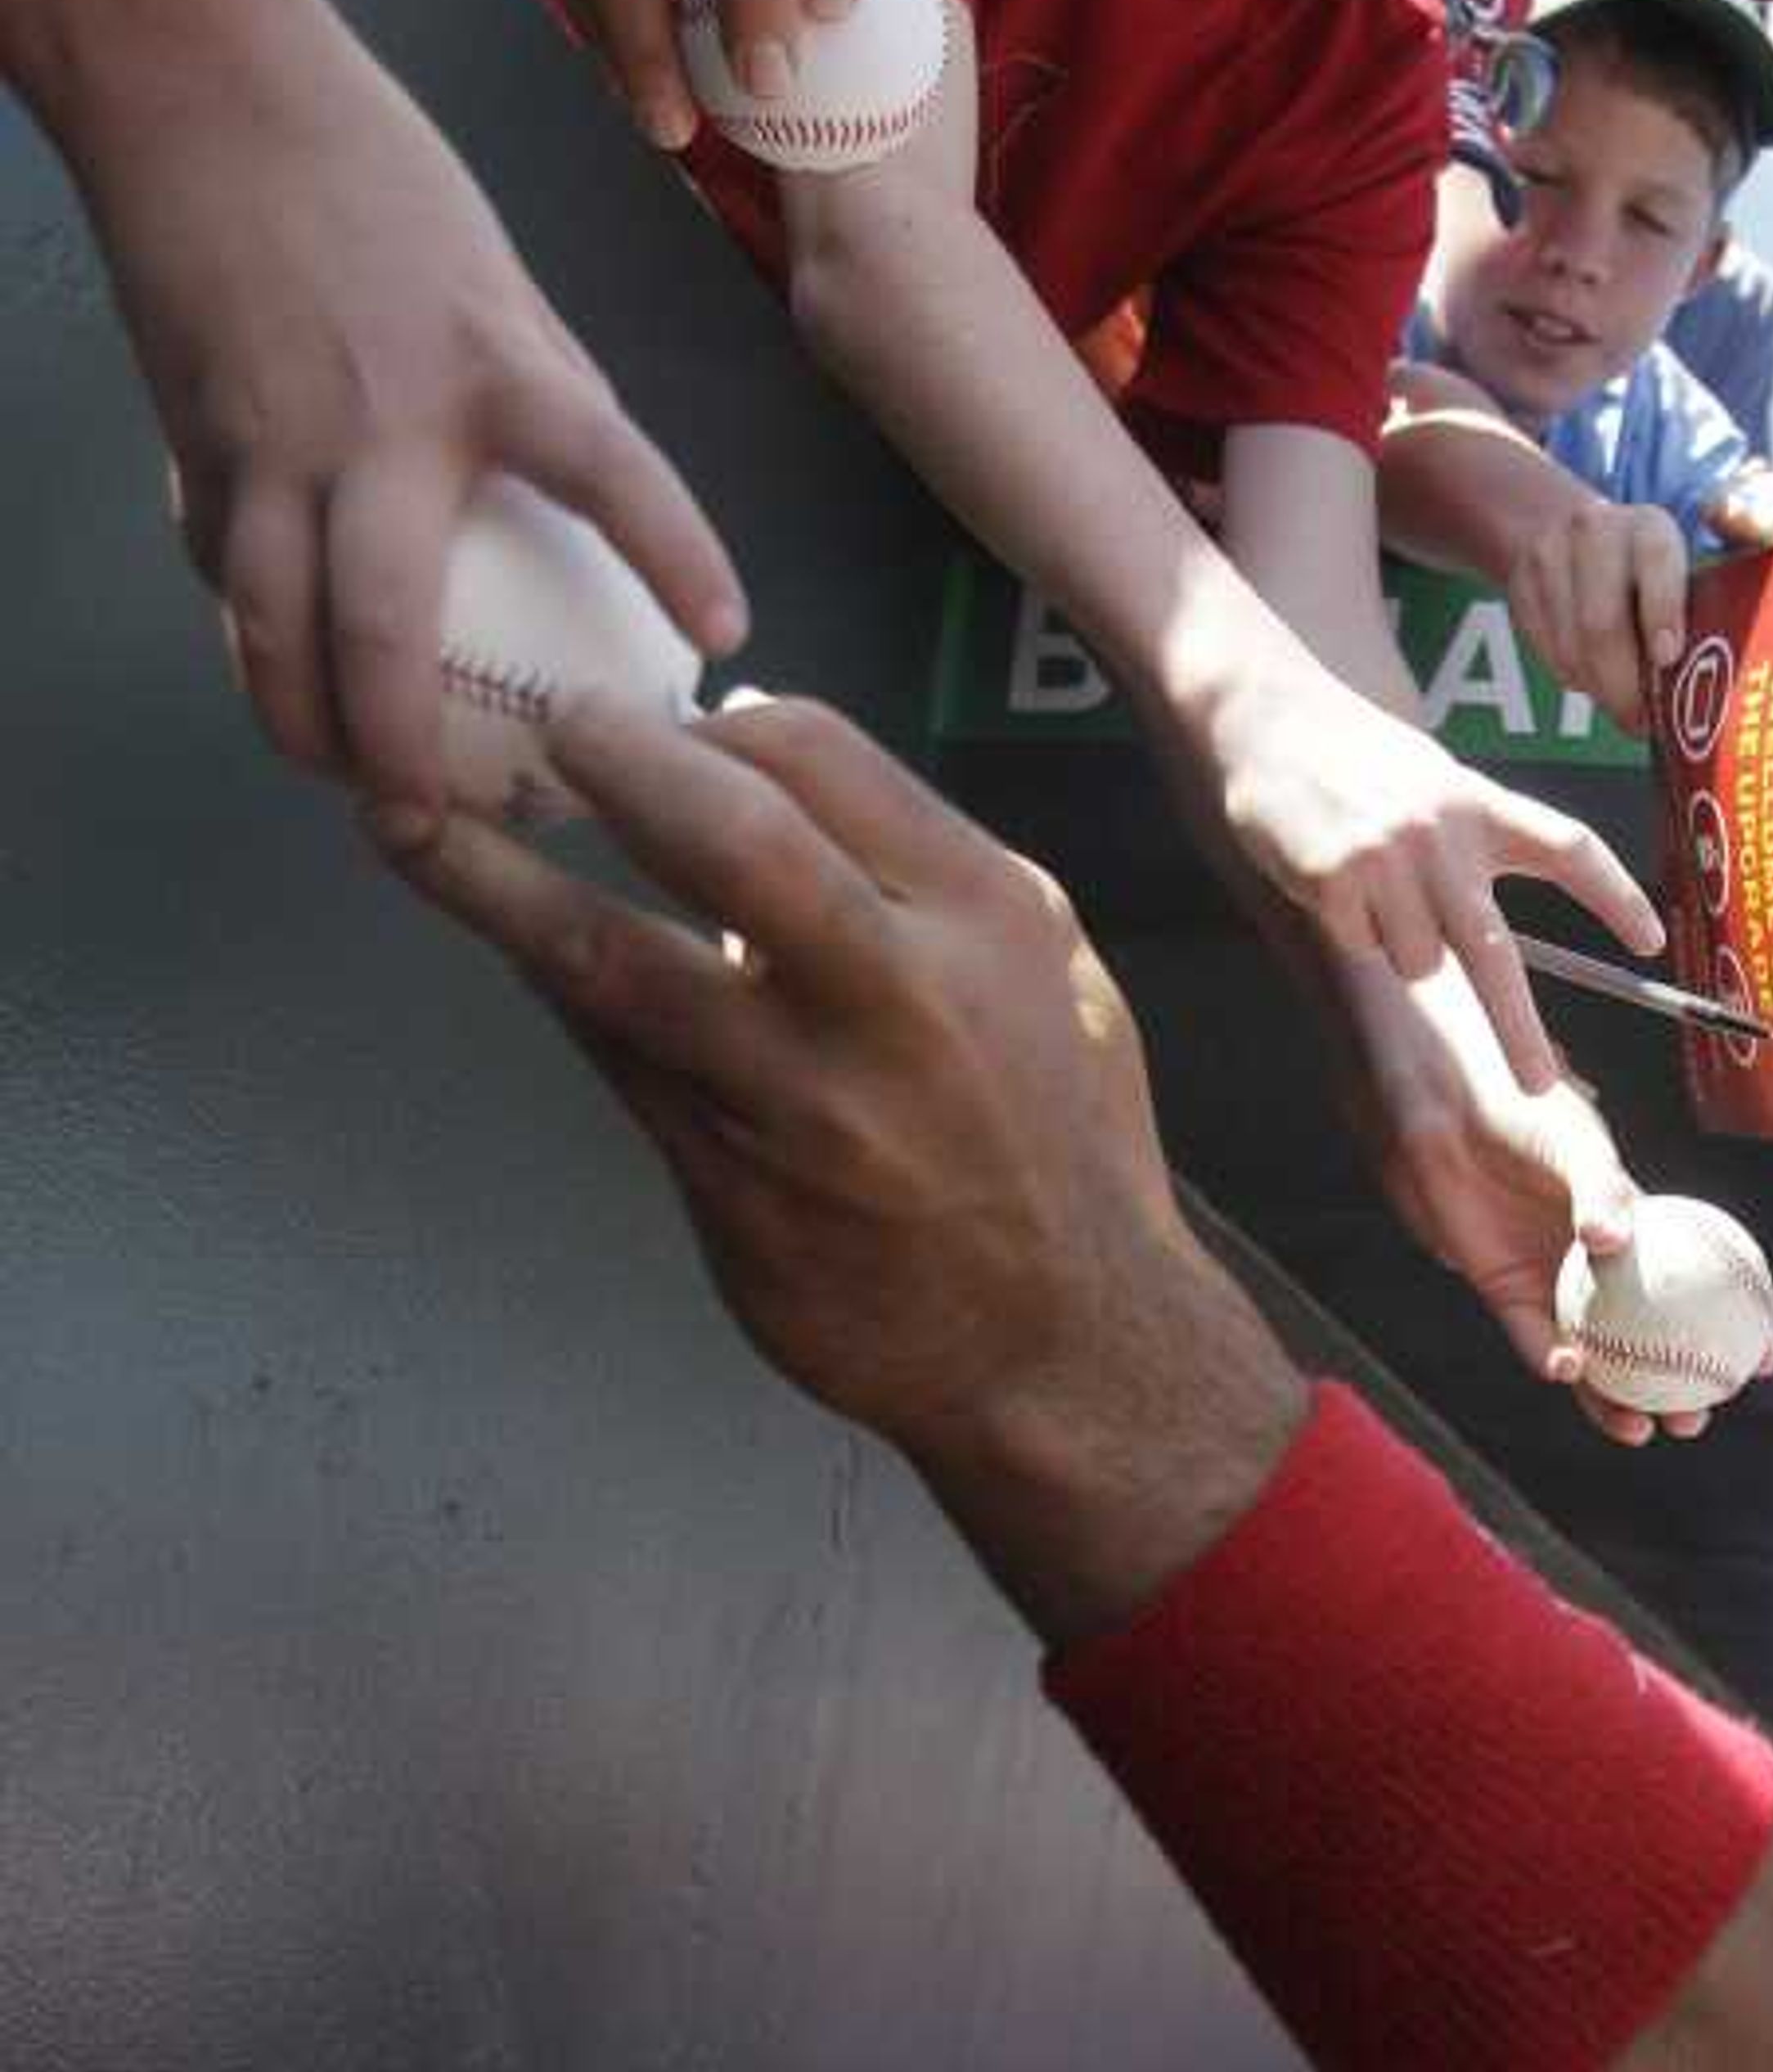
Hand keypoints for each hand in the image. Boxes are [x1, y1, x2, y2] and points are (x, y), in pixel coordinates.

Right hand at [76, 0, 743, 833]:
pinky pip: (226, 569)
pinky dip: (255, 630)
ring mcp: (275, 440)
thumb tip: (600, 517)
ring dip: (304, 723)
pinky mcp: (197, 444)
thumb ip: (547, 401)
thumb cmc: (374, 180)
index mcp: (492, 365)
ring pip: (273, 626)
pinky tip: (283, 666)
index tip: (725, 638)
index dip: (670, 553)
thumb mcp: (499, 285)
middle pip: (383, 624)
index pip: (606, 469)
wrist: (204, 89)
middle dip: (401, 748)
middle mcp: (381, 421)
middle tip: (435, 830)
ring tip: (351, 790)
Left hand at [410, 697, 1304, 1625]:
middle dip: (606, 759)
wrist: (1067, 1348)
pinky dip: (551, 988)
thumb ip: (915, 871)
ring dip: (491, 881)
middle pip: (723, 829)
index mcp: (982, 915)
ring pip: (614, 959)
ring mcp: (804, 1100)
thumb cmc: (1056, 1144)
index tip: (652, 726)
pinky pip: (612, 1062)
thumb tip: (756, 768)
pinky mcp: (735, 1186)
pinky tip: (506, 945)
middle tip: (538, 732)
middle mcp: (896, 995)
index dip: (707, 722)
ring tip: (407, 822)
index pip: (814, 753)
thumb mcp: (1043, 972)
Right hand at [1209, 661, 1665, 1098]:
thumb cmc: (1358, 756)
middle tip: (1537, 1085)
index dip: (1614, 896)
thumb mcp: (1433, 782)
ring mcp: (1388, 857)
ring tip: (1370, 881)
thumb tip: (1484, 948)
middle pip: (1492, 951)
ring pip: (1416, 961)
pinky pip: (1359, 943)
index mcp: (1480, 803)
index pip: (1567, 849)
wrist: (1269, 716)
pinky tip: (1330, 874)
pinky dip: (1348, 925)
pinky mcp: (1335, 877)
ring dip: (1397, 943)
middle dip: (1516, 1028)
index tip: (1651, 940)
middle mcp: (1441, 832)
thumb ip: (1469, 847)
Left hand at [1346, 973, 1715, 1448]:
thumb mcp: (1577, 1144)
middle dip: (1679, 1391)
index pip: (1702, 1290)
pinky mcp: (1505, 1296)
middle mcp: (1601, 1268)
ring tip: (1641, 1429)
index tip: (1761, 1364)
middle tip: (1696, 1420)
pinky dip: (1553, 1362)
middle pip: (1653, 1344)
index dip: (1738, 1329)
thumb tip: (1615, 1243)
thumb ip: (1601, 1190)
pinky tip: (1571, 1373)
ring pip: (1598, 1360)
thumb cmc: (1525, 1112)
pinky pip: (1535, 1342)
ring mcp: (1555, 1286)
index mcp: (1639, 1232)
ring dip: (1617, 1401)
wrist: (1453, 1114)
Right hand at [1504, 492, 1688, 735]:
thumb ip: (1700, 607)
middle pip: (1601, 622)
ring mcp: (1549, 555)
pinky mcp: (1520, 584)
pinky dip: (1574, 677)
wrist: (1565, 526)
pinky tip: (1594, 680)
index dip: (1662, 613)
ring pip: (1570, 647)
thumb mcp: (1682, 566)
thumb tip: (1705, 680)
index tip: (1667, 658)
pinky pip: (1547, 652)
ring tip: (1622, 707)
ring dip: (1599, 690)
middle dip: (1624, 685)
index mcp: (1648, 527)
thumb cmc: (1644, 567)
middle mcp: (1594, 531)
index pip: (1656, 564)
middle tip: (1641, 720)